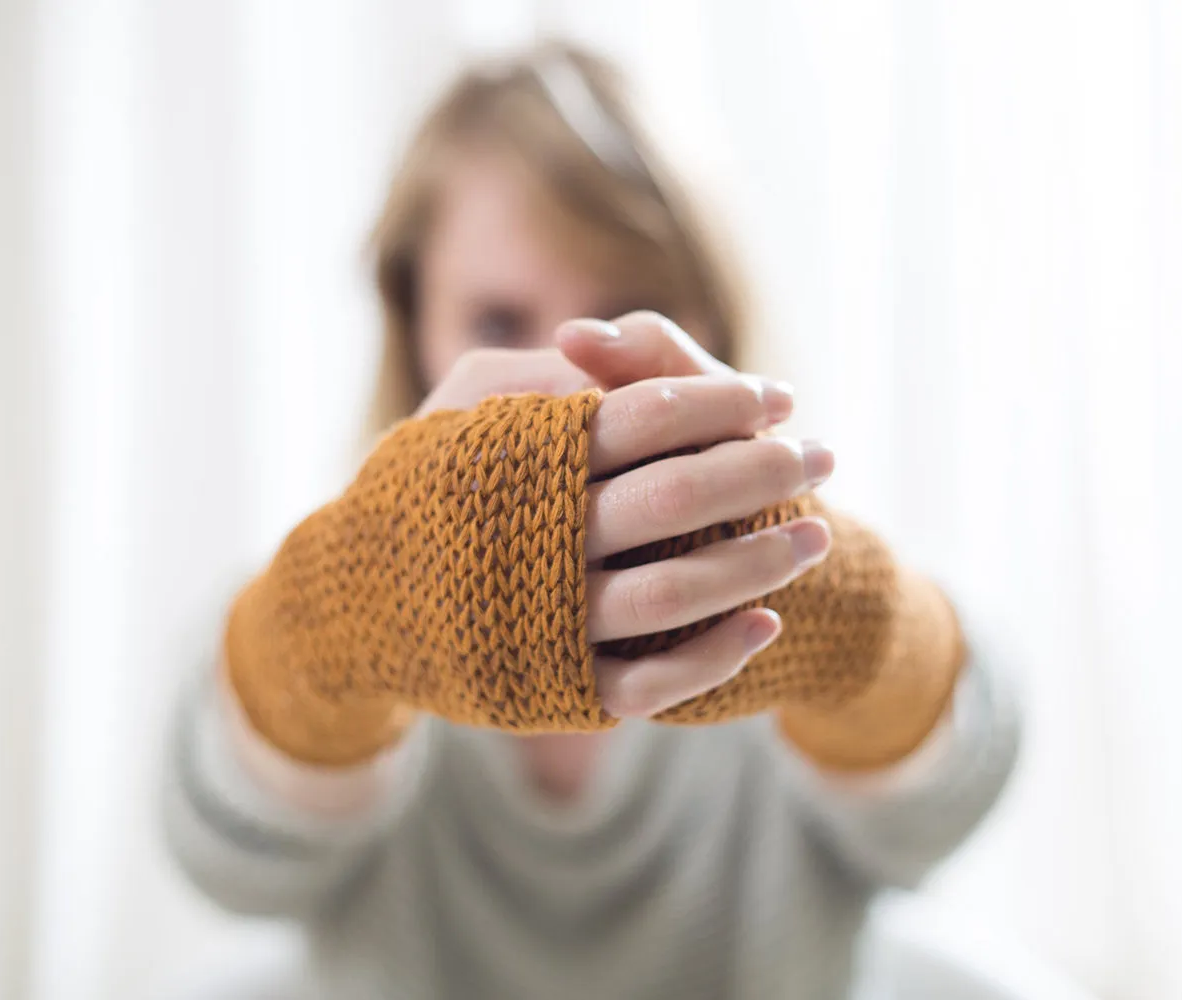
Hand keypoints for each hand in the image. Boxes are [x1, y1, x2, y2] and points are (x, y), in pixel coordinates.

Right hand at [412, 333, 836, 720]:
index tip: (779, 398)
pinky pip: (645, 683)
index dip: (720, 402)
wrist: (357, 601)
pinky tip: (765, 624)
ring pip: (671, 593)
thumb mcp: (465, 402)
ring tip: (818, 537)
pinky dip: (710, 657)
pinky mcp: (554, 682)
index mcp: (520, 455)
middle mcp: (535, 535)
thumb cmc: (429, 482)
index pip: (641, 414)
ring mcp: (545, 616)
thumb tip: (618, 344)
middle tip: (824, 457)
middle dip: (762, 471)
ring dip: (755, 564)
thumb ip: (546, 375)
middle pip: (673, 495)